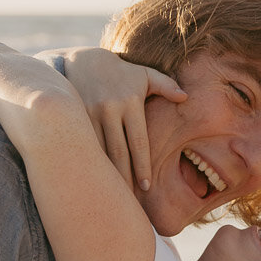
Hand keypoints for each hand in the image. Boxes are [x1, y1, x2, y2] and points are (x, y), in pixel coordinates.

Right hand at [62, 48, 186, 190]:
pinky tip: (96, 178)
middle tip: (132, 200)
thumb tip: (185, 97)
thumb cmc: (121, 71)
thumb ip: (165, 85)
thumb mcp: (144, 74)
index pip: (138, 141)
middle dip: (126, 177)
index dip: (142, 166)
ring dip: (108, 173)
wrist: (82, 60)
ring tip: (115, 194)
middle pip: (119, 151)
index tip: (147, 186)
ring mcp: (90, 113)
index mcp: (130, 102)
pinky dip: (92, 162)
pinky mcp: (75, 116)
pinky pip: (85, 144)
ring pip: (100, 151)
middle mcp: (110, 109)